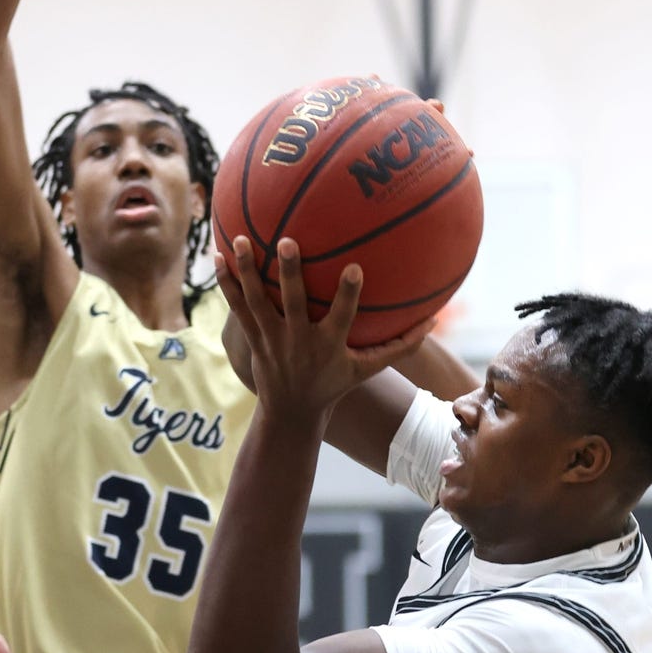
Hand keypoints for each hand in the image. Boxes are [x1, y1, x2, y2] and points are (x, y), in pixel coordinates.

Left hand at [215, 237, 433, 421]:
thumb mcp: (368, 369)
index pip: (342, 316)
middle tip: (288, 242)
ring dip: (247, 271)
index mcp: (329, 344)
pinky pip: (238, 308)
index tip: (354, 269)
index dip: (348, 294)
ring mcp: (273, 340)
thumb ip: (400, 346)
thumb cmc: (335, 383)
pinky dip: (227, 284)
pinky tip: (217, 257)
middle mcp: (299, 340)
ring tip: (238, 241)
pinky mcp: (254, 339)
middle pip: (293, 303)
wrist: (292, 411)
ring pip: (257, 301)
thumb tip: (434, 320)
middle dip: (290, 273)